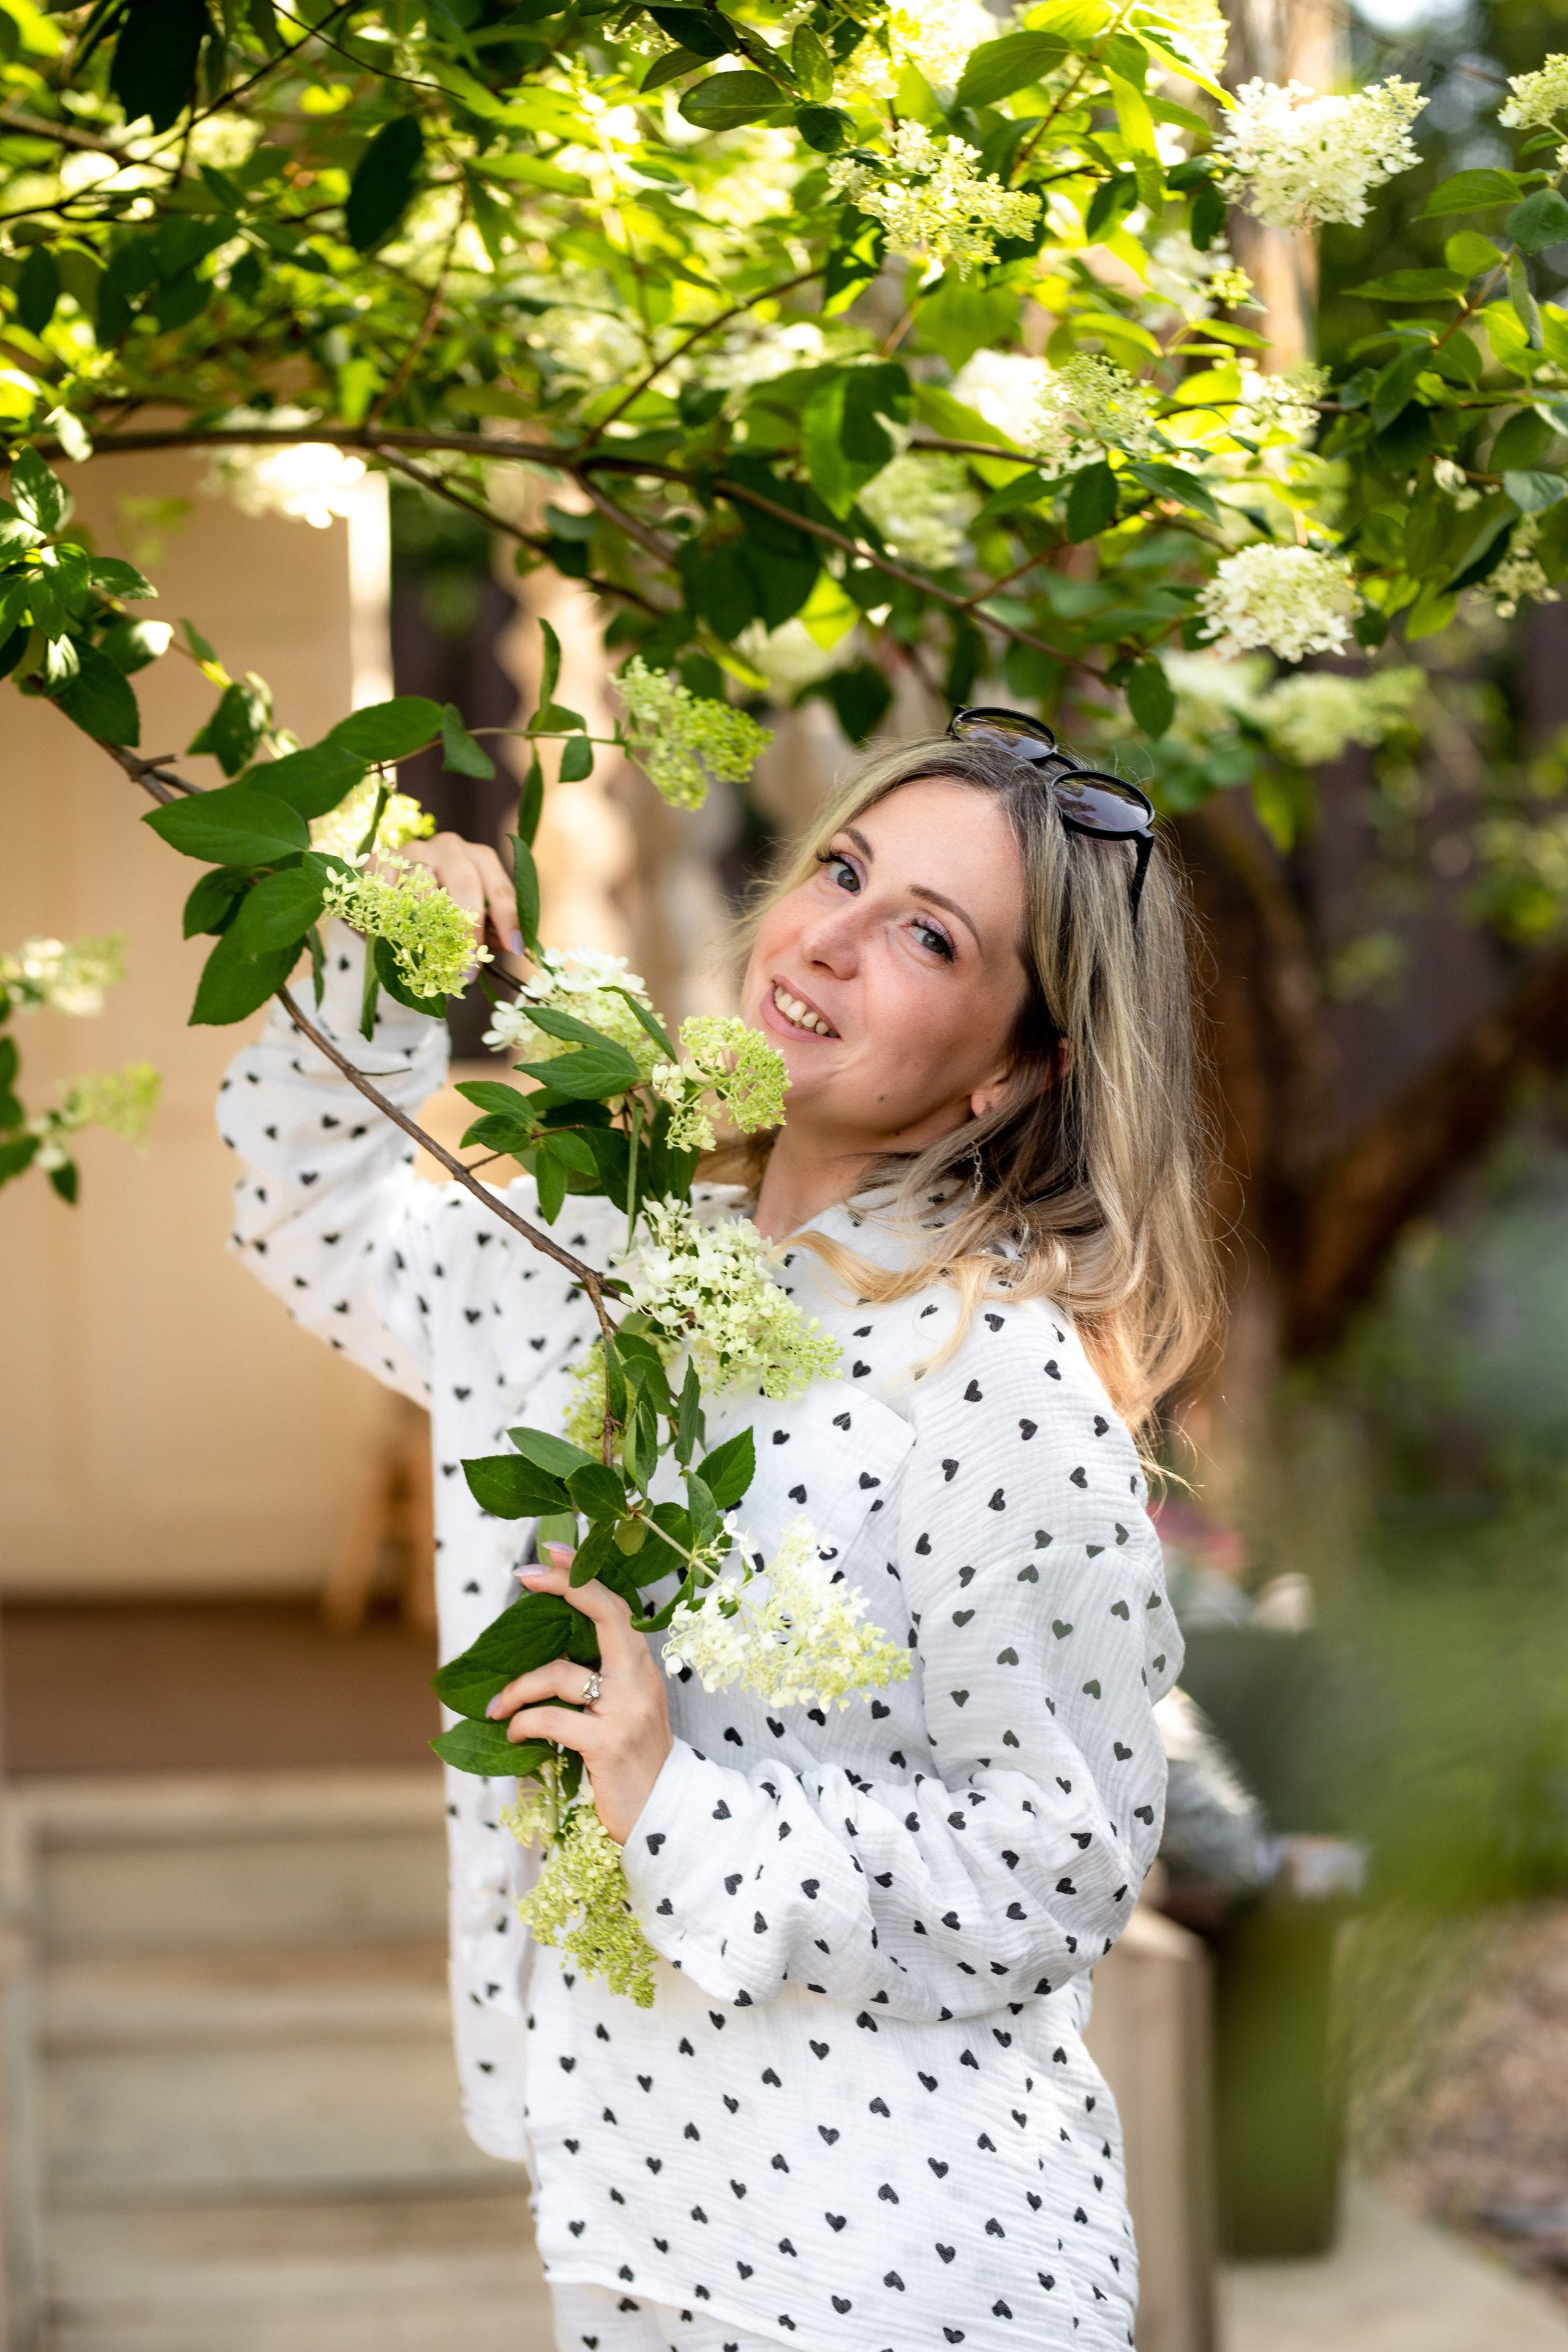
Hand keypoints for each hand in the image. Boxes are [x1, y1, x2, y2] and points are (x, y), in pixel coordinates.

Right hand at [373, 833, 518, 961]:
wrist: (388, 891)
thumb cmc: (440, 906)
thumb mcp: (469, 914)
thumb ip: (489, 928)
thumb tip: (510, 945)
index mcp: (479, 858)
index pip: (499, 886)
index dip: (508, 918)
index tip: (513, 947)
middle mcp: (450, 848)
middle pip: (465, 883)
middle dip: (469, 929)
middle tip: (469, 968)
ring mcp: (414, 851)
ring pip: (425, 886)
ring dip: (431, 928)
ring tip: (435, 960)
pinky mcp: (382, 861)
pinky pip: (390, 889)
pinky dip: (396, 913)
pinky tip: (399, 935)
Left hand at [486, 1546, 674, 1844]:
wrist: (665, 1817)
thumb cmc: (633, 1762)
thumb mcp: (623, 1710)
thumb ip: (597, 1679)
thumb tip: (547, 1653)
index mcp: (642, 1668)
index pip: (616, 1607)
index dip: (582, 1576)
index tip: (551, 1553)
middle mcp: (639, 1680)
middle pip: (604, 1614)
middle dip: (562, 1586)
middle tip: (524, 1577)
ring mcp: (625, 1710)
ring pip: (559, 1673)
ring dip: (518, 1689)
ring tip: (497, 1708)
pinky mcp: (607, 1743)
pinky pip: (550, 1719)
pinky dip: (523, 1722)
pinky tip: (514, 1734)